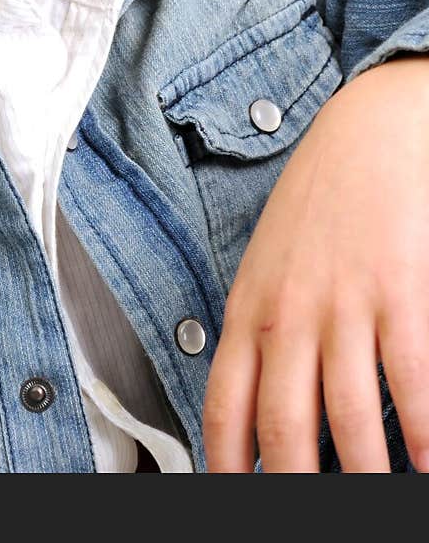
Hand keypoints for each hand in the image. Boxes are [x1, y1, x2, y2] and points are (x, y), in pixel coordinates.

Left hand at [202, 54, 428, 471]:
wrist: (368, 132)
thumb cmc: (320, 204)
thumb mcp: (268, 265)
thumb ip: (260, 333)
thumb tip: (256, 411)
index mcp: (250, 309)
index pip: (226, 409)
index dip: (229, 468)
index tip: (237, 502)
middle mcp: (290, 313)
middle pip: (285, 429)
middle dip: (298, 488)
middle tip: (313, 516)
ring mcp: (345, 304)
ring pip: (349, 419)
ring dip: (366, 477)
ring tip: (379, 500)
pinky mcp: (400, 291)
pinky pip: (410, 381)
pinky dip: (420, 432)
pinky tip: (425, 460)